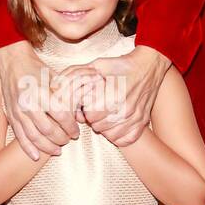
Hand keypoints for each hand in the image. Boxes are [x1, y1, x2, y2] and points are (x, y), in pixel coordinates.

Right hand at [0, 40, 81, 162]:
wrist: (13, 61)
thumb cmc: (37, 69)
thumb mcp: (55, 78)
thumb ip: (67, 95)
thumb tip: (80, 112)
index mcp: (42, 92)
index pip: (61, 115)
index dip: (71, 127)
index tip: (76, 132)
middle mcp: (29, 102)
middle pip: (48, 129)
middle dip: (61, 138)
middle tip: (68, 141)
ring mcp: (18, 110)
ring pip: (34, 136)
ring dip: (47, 146)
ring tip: (57, 150)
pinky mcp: (11, 115)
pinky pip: (20, 136)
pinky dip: (28, 148)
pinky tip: (36, 157)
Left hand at [51, 45, 171, 146]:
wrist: (148, 66)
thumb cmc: (122, 65)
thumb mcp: (98, 65)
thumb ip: (76, 75)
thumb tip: (56, 84)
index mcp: (112, 97)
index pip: (89, 115)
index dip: (86, 109)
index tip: (89, 101)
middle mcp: (124, 111)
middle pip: (98, 126)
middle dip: (94, 117)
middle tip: (98, 106)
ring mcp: (134, 119)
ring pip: (109, 134)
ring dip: (104, 126)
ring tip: (107, 112)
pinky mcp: (141, 124)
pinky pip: (123, 139)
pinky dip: (117, 134)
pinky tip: (116, 122)